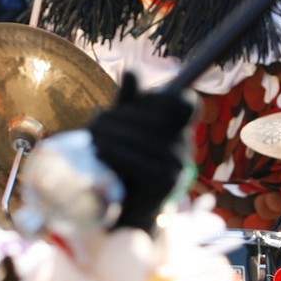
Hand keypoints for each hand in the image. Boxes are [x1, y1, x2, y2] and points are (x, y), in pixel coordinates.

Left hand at [87, 73, 195, 230]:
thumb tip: (131, 72)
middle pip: (158, 117)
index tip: (139, 99)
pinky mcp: (166, 184)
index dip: (164, 97)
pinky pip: (141, 162)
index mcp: (179, 129)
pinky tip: (99, 150)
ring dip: (114, 134)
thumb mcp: (124, 127)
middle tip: (98, 120)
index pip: (187, 103)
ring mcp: (179, 166)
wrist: (124, 209)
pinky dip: (117, 154)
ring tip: (92, 135)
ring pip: (146, 139)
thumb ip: (129, 102)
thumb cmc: (123, 162)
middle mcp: (186, 146)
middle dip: (124, 116)